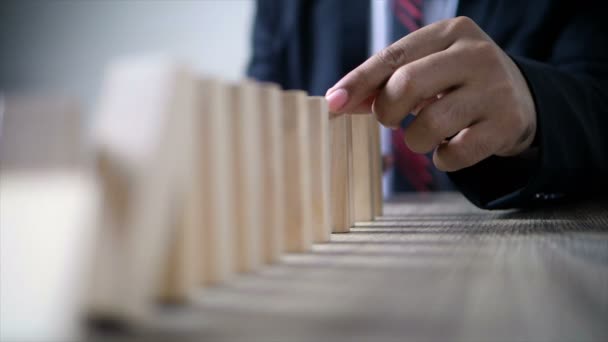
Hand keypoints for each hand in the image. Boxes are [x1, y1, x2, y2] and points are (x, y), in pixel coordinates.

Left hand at [325, 17, 536, 171]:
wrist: (523, 100)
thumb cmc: (459, 83)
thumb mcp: (428, 69)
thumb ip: (386, 80)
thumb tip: (339, 101)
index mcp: (450, 32)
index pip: (393, 56)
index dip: (359, 81)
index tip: (334, 103)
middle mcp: (476, 55)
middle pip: (406, 85)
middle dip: (387, 111)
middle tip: (392, 120)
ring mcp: (495, 89)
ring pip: (428, 126)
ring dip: (414, 140)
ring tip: (425, 134)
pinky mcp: (508, 124)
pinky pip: (455, 154)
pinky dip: (442, 159)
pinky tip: (449, 148)